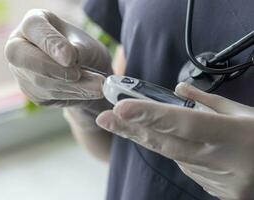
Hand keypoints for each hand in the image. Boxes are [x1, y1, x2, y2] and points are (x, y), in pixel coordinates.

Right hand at [5, 9, 111, 107]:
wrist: (89, 72)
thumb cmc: (85, 50)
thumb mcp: (88, 45)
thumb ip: (79, 50)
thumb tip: (68, 59)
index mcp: (34, 24)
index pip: (34, 28)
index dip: (51, 43)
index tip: (70, 57)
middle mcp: (20, 46)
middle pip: (21, 56)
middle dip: (53, 68)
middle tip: (78, 74)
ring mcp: (22, 71)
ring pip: (40, 81)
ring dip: (72, 86)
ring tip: (98, 86)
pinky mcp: (31, 92)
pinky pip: (49, 96)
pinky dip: (72, 95)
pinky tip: (89, 92)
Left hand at [96, 82, 253, 199]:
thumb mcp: (244, 113)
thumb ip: (208, 102)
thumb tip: (178, 90)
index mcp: (233, 135)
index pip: (182, 123)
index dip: (149, 115)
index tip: (120, 107)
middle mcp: (223, 163)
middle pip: (166, 145)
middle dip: (132, 130)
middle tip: (106, 119)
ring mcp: (221, 184)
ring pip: (176, 158)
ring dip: (163, 140)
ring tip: (157, 126)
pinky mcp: (219, 195)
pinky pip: (189, 170)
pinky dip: (182, 155)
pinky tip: (190, 146)